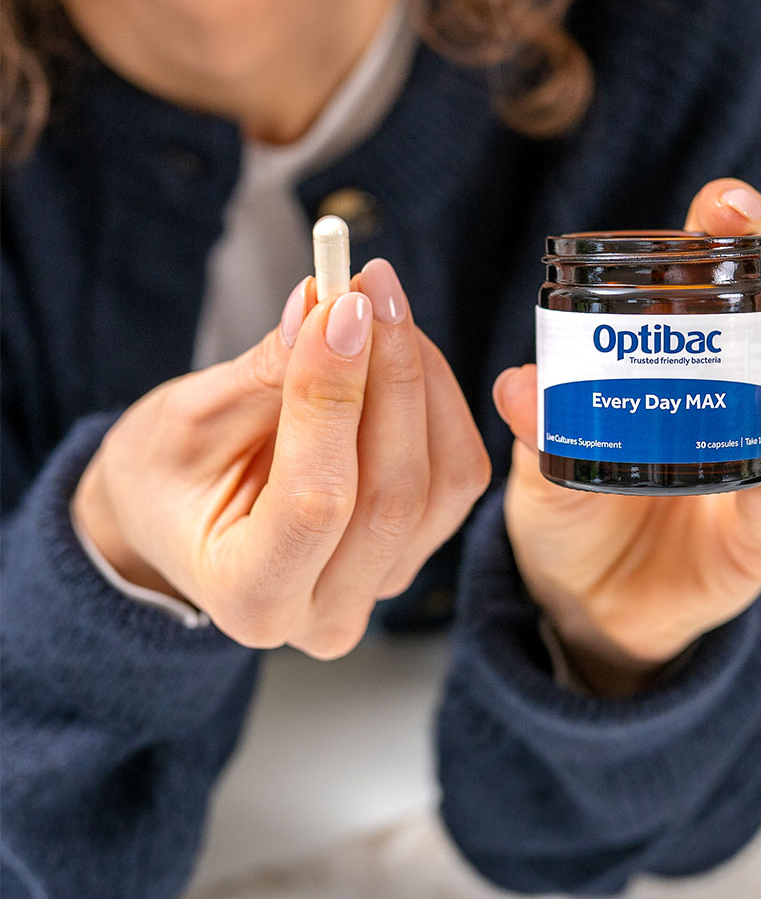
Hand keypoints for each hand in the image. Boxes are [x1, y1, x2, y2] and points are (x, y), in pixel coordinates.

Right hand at [73, 260, 490, 657]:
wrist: (175, 514)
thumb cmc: (165, 475)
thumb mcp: (186, 421)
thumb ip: (264, 374)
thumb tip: (325, 307)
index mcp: (249, 596)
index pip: (316, 503)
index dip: (334, 397)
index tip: (338, 306)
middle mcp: (326, 613)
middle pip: (394, 491)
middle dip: (390, 373)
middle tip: (367, 285)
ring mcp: (380, 585)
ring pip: (443, 479)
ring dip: (420, 377)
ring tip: (374, 307)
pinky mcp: (415, 549)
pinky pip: (457, 472)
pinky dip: (438, 398)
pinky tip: (397, 349)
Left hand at [493, 179, 760, 695]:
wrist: (584, 600)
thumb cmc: (570, 510)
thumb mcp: (542, 463)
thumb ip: (539, 425)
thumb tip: (516, 384)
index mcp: (670, 364)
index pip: (703, 289)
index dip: (723, 243)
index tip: (731, 208)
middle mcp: (721, 402)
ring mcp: (746, 463)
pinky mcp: (754, 532)